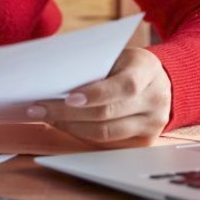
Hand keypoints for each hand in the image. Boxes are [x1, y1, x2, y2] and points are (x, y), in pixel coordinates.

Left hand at [27, 47, 171, 147]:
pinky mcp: (144, 141)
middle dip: (68, 113)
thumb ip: (94, 67)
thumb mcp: (117, 56)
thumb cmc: (128, 65)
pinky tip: (64, 125)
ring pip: (105, 133)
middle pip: (108, 113)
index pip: (124, 86)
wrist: (160, 81)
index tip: (67, 98)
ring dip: (70, 127)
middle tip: (39, 109)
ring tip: (47, 118)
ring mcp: (152, 124)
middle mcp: (155, 99)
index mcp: (148, 70)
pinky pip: (107, 143)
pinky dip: (82, 134)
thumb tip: (54, 80)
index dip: (95, 94)